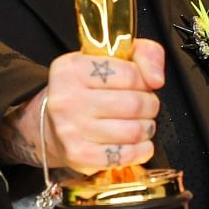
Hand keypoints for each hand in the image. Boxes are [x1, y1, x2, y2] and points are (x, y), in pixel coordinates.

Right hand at [0, 39, 165, 173]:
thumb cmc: (86, 89)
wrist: (51, 124)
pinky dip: (141, 149)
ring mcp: (71, 129)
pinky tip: (134, 142)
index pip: (130, 74)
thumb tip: (156, 78)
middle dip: (150, 105)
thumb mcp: (107, 59)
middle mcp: (66, 98)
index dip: (144, 80)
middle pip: (134, 104)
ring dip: (147, 128)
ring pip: (135, 131)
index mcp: (71, 69)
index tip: (140, 84)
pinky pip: (128, 155)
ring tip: (139, 123)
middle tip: (144, 105)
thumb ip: (143, 53)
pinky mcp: (80, 155)